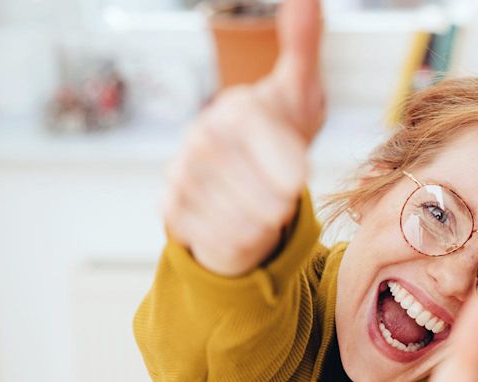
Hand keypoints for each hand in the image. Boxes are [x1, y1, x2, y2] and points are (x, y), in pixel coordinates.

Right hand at [163, 0, 325, 275]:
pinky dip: (242, 240)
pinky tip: (246, 223)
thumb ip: (304, 46)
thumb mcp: (299, 93)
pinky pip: (218, 238)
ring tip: (266, 208)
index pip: (254, 134)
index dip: (283, 160)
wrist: (246, 183)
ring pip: (239, 217)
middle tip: (285, 197)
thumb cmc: (278, 135)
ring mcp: (182, 175)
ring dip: (264, 221)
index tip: (303, 178)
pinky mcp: (173, 210)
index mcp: (234, 110)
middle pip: (253, 185)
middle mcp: (200, 138)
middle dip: (279, 200)